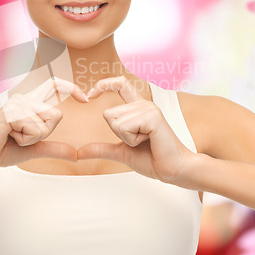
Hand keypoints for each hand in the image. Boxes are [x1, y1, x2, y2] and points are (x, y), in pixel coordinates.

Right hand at [0, 77, 87, 170]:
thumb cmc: (1, 150)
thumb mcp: (33, 149)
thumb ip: (54, 148)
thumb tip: (75, 154)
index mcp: (28, 102)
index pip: (54, 86)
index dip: (70, 88)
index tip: (85, 99)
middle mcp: (24, 97)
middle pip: (57, 115)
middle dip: (44, 134)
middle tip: (21, 137)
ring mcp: (17, 102)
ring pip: (47, 123)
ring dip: (33, 138)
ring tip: (12, 136)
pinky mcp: (12, 111)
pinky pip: (35, 129)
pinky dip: (25, 140)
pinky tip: (7, 136)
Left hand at [77, 76, 194, 184]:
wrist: (173, 170)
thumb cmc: (153, 159)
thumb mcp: (121, 152)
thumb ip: (102, 149)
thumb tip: (80, 152)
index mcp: (138, 108)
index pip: (120, 84)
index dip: (103, 85)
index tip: (89, 95)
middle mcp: (143, 104)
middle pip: (108, 114)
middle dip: (118, 134)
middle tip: (139, 141)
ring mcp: (148, 108)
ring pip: (115, 122)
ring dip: (126, 138)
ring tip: (146, 142)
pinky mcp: (152, 116)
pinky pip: (124, 127)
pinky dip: (132, 140)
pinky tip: (149, 141)